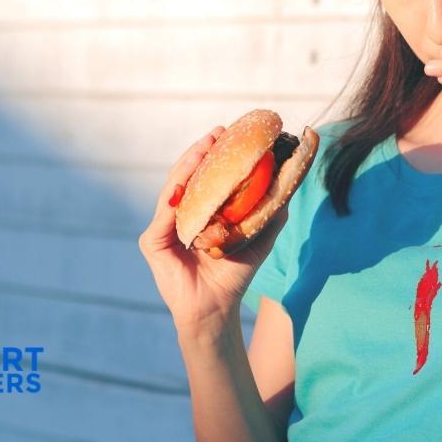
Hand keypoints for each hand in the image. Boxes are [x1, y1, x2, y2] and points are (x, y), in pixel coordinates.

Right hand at [138, 126, 290, 335]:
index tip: (230, 133)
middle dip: (202, 151)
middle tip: (218, 132)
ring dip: (188, 164)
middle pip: (187, 176)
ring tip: (205, 146)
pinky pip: (165, 212)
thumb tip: (289, 181)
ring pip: (174, 188)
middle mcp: (178, 215)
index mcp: (199, 212)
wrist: (217, 308)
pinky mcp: (153, 241)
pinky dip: (176, 192)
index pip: (204, 176)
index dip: (215, 154)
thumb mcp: (258, 236)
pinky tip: (187, 177)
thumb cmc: (235, 274)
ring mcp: (163, 227)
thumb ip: (270, 211)